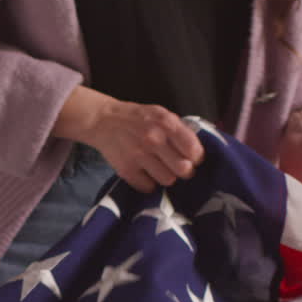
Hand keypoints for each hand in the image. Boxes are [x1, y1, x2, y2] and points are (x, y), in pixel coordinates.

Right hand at [52, 87, 203, 193]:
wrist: (103, 120)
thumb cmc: (138, 118)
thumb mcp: (161, 114)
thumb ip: (179, 130)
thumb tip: (198, 151)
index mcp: (166, 123)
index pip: (194, 151)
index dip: (196, 158)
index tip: (191, 158)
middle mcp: (154, 139)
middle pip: (184, 170)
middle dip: (184, 170)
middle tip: (178, 166)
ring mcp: (139, 156)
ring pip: (168, 180)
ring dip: (166, 176)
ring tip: (159, 168)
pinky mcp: (126, 170)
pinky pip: (148, 187)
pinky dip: (148, 182)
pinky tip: (145, 172)